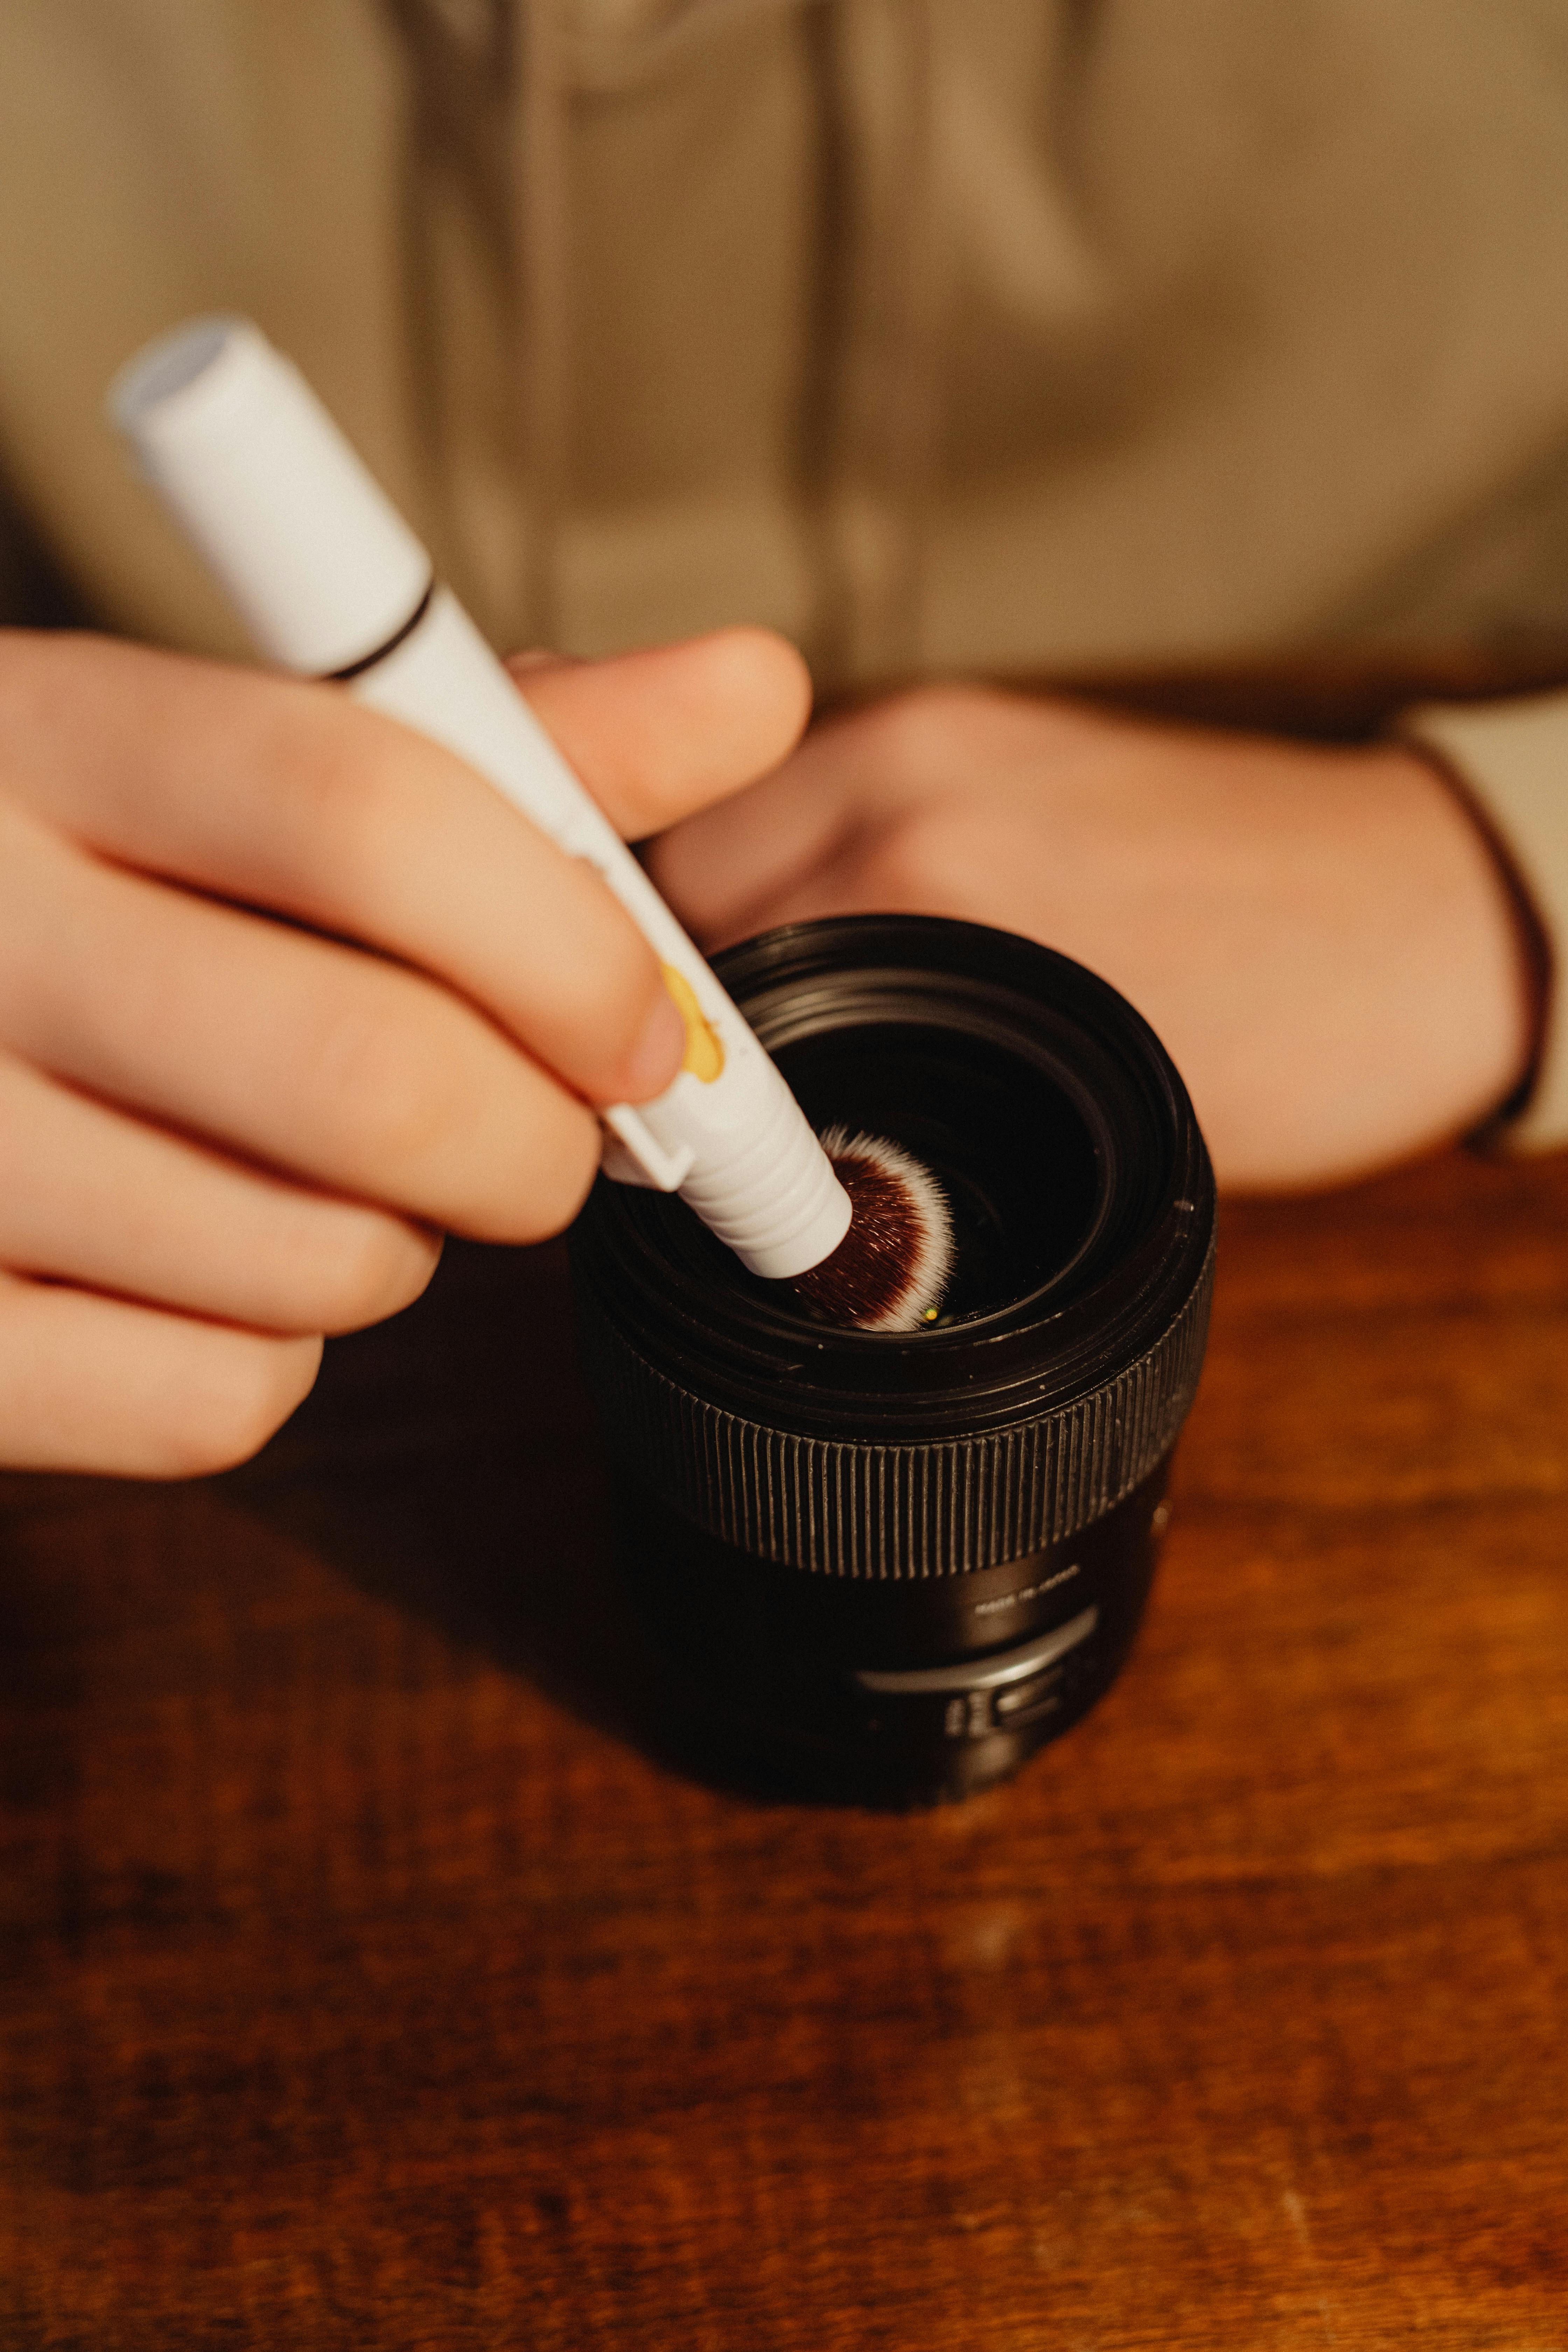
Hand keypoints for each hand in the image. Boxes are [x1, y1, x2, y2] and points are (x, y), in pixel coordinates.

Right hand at [0, 626, 808, 1475]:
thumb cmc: (75, 874)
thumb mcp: (236, 757)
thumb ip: (499, 741)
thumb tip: (754, 686)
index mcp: (50, 737)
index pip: (374, 815)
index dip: (571, 946)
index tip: (650, 1028)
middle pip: (381, 1080)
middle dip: (537, 1140)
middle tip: (537, 1126)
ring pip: (324, 1264)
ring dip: (398, 1241)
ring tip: (316, 1166)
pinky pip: (216, 1400)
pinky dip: (270, 1354)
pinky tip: (205, 1256)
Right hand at [647, 685, 1532, 1188]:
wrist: (1442, 918)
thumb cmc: (1308, 1026)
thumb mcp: (1094, 1107)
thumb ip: (911, 1096)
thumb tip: (785, 1142)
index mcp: (927, 872)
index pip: (684, 951)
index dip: (652, 1044)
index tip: (652, 1115)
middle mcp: (912, 776)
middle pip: (681, 874)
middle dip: (661, 975)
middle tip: (680, 1078)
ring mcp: (943, 736)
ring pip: (735, 829)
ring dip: (719, 918)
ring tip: (743, 1016)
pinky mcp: (981, 730)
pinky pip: (818, 803)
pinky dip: (793, 874)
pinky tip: (824, 946)